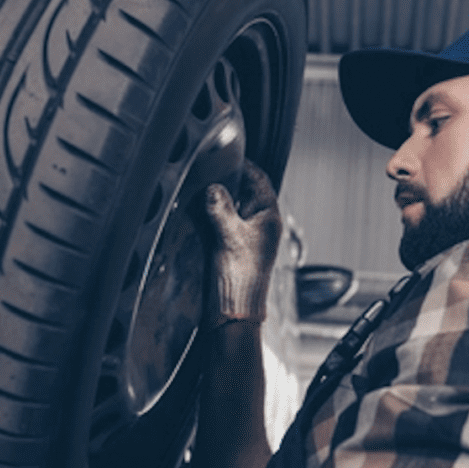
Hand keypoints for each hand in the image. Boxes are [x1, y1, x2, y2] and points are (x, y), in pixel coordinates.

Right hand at [203, 159, 280, 327]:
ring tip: (201, 189)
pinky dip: (213, 214)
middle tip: (208, 170)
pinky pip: (224, 222)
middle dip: (228, 180)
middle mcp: (261, 225)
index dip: (244, 165)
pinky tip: (199, 213)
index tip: (227, 155)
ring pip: (233, 206)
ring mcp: (248, 236)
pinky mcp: (233, 247)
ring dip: (219, 198)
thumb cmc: (239, 279)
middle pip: (245, 191)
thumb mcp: (229, 236)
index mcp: (269, 218)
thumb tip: (213, 187)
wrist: (233, 313)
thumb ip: (220, 208)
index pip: (260, 180)